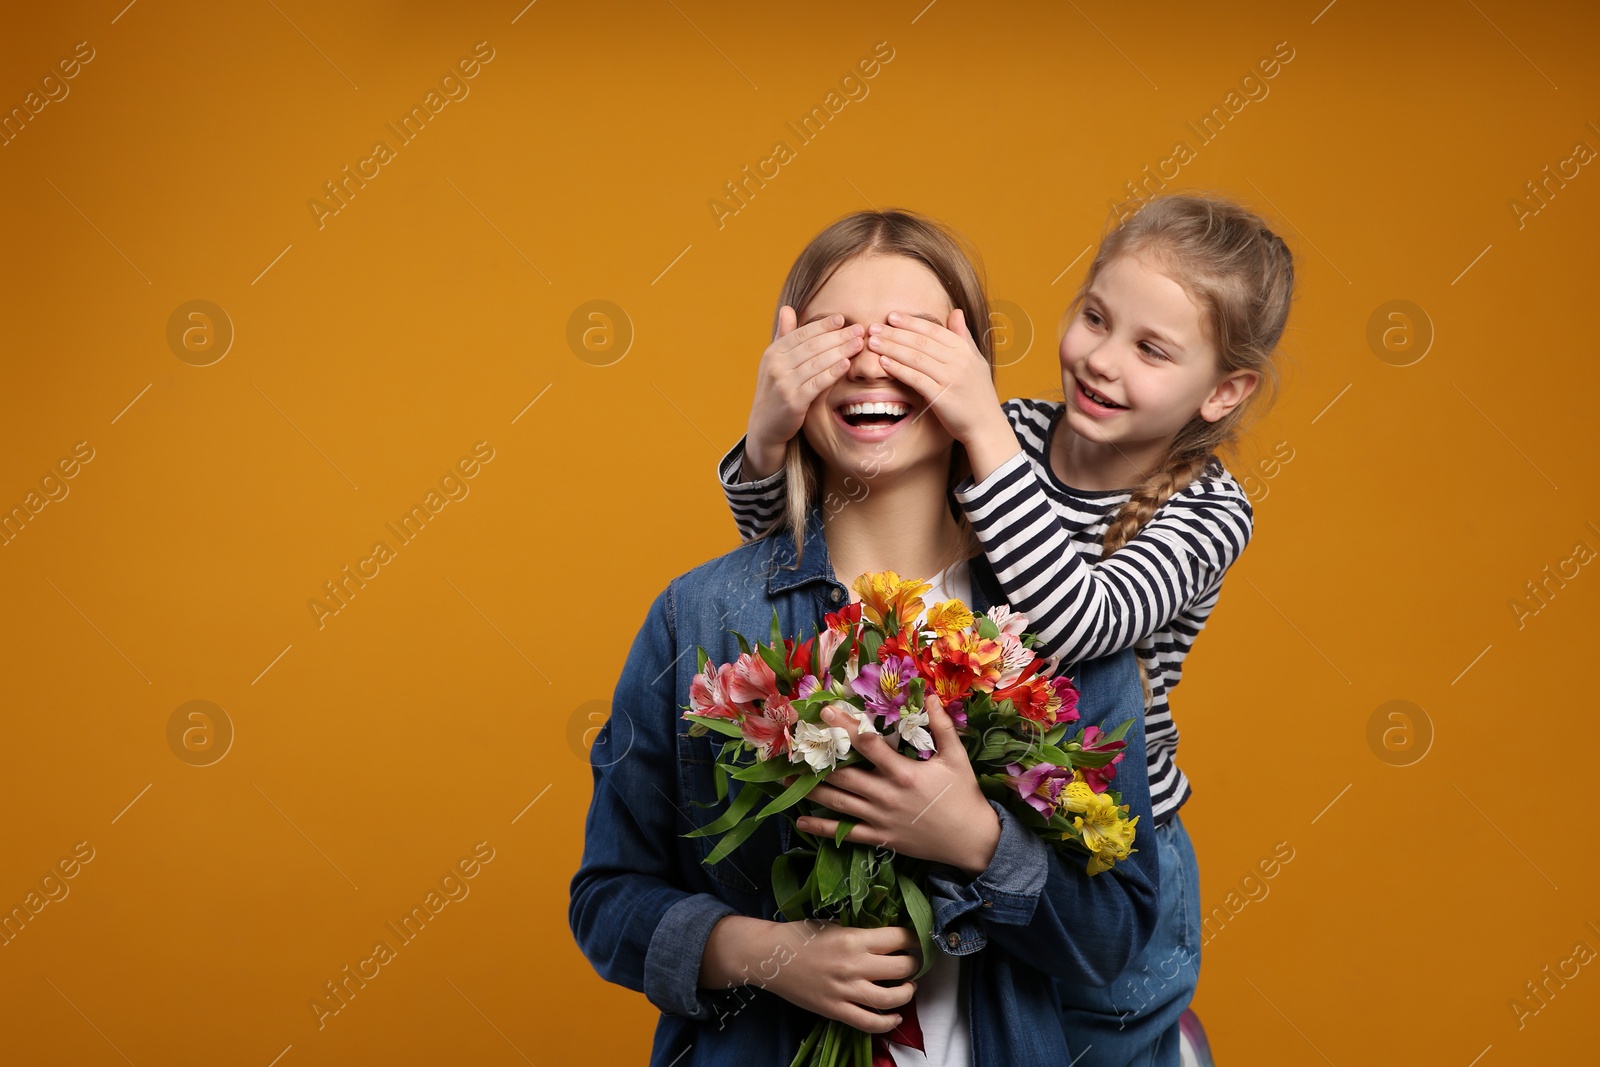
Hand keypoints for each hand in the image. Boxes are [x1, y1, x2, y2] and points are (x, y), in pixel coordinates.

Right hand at [700, 915, 918, 1032]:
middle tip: (914, 962)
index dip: (913, 938)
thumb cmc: (800, 935)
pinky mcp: (835, 1010)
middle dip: (914, 964)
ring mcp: (845, 991)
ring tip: (909, 987)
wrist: (770, 956)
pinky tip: (895, 1016)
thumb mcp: (834, 924)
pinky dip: (887, 1023)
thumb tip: (887, 941)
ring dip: (907, 993)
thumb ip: (860, 934)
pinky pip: (869, 1022)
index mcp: (854, 938)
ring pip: (891, 998)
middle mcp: (854, 965)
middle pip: (901, 968)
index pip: (899, 938)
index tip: (915, 939)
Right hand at [742, 307, 861, 479]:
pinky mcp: (793, 402)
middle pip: (812, 346)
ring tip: (859, 344)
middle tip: (859, 330)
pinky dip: (832, 372)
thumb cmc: (775, 390)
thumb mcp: (775, 362)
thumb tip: (787, 308)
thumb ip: (784, 336)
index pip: (801, 333)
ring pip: (817, 363)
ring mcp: (784, 384)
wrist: (765, 426)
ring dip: (840, 351)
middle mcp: (776, 366)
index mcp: (773, 352)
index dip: (823, 325)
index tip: (843, 319)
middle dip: (838, 337)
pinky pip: (817, 383)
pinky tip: (847, 364)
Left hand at [796, 695, 1000, 875]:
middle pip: (843, 773)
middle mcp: (886, 795)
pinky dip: (821, 829)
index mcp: (903, 773)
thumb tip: (931, 696)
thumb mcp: (957, 758)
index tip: (825, 711)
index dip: (845, 726)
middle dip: (817, 757)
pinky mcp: (880, 837)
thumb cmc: (965, 796)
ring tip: (785, 778)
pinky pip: (846, 834)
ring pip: (838, 802)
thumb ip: (942, 726)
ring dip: (810, 790)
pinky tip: (800, 820)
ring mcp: (880, 818)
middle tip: (794, 744)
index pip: (867, 745)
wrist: (973, 842)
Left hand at [867, 309, 1020, 481]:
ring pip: (916, 358)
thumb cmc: (978, 393)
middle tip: (873, 327)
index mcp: (965, 350)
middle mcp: (959, 361)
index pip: (933, 330)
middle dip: (894, 333)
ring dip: (891, 348)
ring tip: (873, 343)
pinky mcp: (941, 397)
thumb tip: (956, 311)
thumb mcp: (975, 360)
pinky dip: (898, 369)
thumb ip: (963, 336)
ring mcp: (951, 379)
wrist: (986, 425)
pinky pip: (916, 379)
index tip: (891, 316)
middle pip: (921, 342)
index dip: (910, 322)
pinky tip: (883, 363)